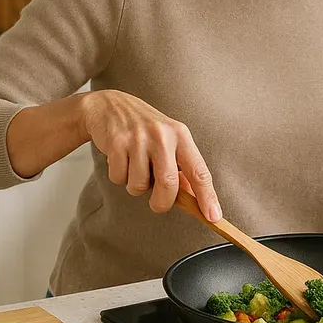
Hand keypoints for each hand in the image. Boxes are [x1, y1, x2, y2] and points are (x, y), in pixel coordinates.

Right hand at [79, 89, 221, 221]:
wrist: (109, 106)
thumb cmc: (144, 128)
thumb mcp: (169, 141)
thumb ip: (181, 167)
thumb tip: (194, 196)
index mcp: (181, 135)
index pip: (199, 171)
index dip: (207, 196)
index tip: (213, 216)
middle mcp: (162, 135)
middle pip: (168, 183)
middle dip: (162, 202)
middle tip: (158, 202)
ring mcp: (138, 138)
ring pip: (139, 185)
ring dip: (135, 186)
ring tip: (134, 166)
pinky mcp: (117, 142)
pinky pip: (119, 178)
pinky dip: (119, 176)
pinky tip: (121, 159)